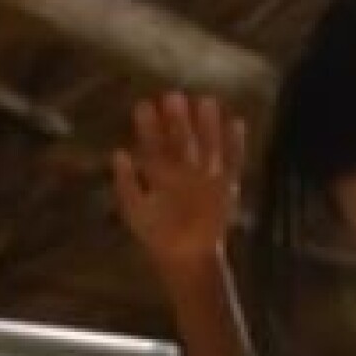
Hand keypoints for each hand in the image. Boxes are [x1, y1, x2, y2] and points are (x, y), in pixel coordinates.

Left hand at [114, 93, 246, 283]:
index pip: (154, 142)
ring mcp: (205, 176)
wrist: (185, 258)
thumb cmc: (157, 236)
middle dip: (177, 119)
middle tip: (173, 97)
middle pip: (180, 138)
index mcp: (160, 170)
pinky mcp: (225, 187)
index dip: (149, 125)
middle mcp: (183, 168)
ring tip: (206, 102)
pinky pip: (233, 161)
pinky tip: (236, 123)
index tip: (144, 106)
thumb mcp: (136, 211)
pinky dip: (235, 144)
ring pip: (207, 144)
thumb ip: (126, 185)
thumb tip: (119, 154)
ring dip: (207, 125)